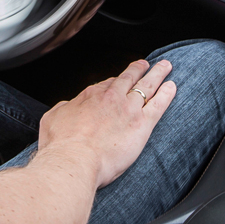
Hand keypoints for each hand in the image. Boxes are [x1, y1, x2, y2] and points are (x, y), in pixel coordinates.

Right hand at [37, 58, 176, 188]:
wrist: (75, 159)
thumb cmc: (61, 145)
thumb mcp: (52, 119)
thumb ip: (64, 109)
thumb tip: (68, 106)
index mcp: (91, 96)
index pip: (106, 84)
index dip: (114, 82)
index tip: (118, 81)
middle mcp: (112, 98)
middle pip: (129, 78)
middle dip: (138, 69)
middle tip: (145, 64)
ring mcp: (129, 108)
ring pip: (147, 85)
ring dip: (157, 74)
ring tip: (165, 67)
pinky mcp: (142, 123)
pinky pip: (159, 104)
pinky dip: (167, 94)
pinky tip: (172, 87)